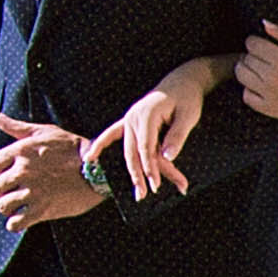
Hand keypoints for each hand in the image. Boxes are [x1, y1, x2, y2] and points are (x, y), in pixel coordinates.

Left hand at [0, 117, 110, 231]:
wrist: (99, 171)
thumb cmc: (72, 149)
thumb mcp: (45, 132)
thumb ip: (17, 127)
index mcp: (21, 151)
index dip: (2, 168)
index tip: (13, 171)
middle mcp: (23, 171)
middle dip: (5, 189)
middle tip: (17, 189)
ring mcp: (32, 192)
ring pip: (4, 205)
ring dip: (9, 206)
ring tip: (18, 205)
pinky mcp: (42, 210)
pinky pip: (16, 223)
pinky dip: (15, 224)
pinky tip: (21, 220)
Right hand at [103, 61, 222, 201]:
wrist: (182, 81)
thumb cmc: (187, 98)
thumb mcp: (188, 116)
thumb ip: (177, 136)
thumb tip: (168, 157)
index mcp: (147, 115)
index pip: (146, 147)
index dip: (150, 168)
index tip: (155, 185)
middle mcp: (133, 117)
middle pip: (134, 152)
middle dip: (139, 175)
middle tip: (144, 195)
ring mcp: (128, 119)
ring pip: (127, 150)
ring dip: (131, 170)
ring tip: (137, 192)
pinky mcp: (129, 121)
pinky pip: (111, 135)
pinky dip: (100, 145)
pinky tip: (89, 158)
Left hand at [239, 20, 277, 128]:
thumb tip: (265, 24)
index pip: (252, 44)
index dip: (256, 41)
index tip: (264, 44)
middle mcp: (272, 77)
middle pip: (246, 58)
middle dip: (253, 54)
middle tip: (266, 57)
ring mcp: (269, 94)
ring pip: (241, 75)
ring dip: (247, 69)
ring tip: (261, 69)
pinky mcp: (269, 109)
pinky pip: (246, 96)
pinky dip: (250, 89)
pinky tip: (261, 86)